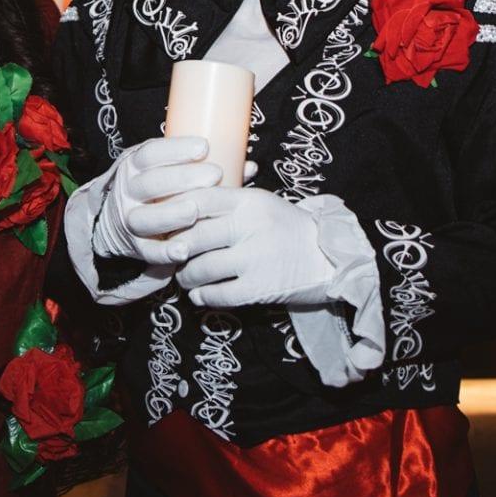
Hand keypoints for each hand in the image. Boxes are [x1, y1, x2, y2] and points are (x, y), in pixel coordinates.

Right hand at [92, 135, 220, 262]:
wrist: (117, 220)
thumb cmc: (156, 190)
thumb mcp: (166, 171)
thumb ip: (202, 168)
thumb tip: (250, 167)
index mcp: (134, 166)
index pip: (150, 153)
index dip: (176, 149)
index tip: (204, 147)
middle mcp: (128, 191)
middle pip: (150, 183)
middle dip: (181, 178)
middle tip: (214, 175)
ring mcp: (129, 219)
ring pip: (143, 218)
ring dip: (169, 214)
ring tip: (194, 211)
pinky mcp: (135, 246)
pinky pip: (148, 251)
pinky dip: (164, 251)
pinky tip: (184, 250)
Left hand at [163, 187, 334, 308]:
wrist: (329, 258)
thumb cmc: (288, 228)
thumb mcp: (262, 203)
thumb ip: (227, 202)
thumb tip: (180, 204)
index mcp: (249, 201)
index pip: (200, 199)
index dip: (175, 211)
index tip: (167, 222)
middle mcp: (250, 227)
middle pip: (193, 236)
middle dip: (175, 249)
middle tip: (170, 254)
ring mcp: (255, 259)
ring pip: (201, 268)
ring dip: (186, 276)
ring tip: (185, 276)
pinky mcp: (260, 288)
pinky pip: (218, 295)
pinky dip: (203, 297)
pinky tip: (201, 294)